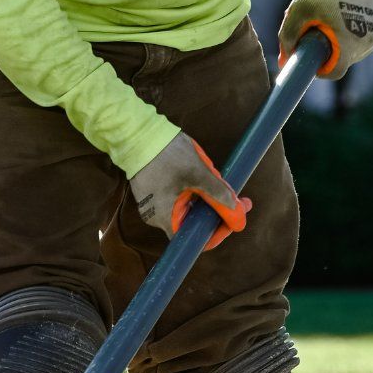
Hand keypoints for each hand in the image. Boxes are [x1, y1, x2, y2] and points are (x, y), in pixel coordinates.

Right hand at [129, 133, 250, 246]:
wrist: (137, 133)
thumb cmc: (166, 154)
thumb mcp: (197, 172)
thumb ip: (217, 191)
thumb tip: (236, 207)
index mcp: (164, 217)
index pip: (193, 239)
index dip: (215, 232)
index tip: (232, 218)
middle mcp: (155, 217)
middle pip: (192, 223)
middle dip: (214, 209)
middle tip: (234, 195)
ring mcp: (151, 205)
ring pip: (186, 209)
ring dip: (203, 197)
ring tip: (211, 175)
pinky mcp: (151, 192)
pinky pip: (176, 198)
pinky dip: (191, 191)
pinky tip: (197, 173)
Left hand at [278, 0, 372, 80]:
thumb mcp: (298, 12)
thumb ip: (288, 37)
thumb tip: (285, 59)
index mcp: (348, 43)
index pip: (334, 73)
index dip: (319, 68)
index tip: (311, 55)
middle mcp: (366, 43)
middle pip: (343, 61)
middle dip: (329, 51)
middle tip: (317, 31)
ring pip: (354, 52)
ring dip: (341, 43)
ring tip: (332, 20)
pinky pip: (363, 40)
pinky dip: (352, 35)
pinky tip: (344, 16)